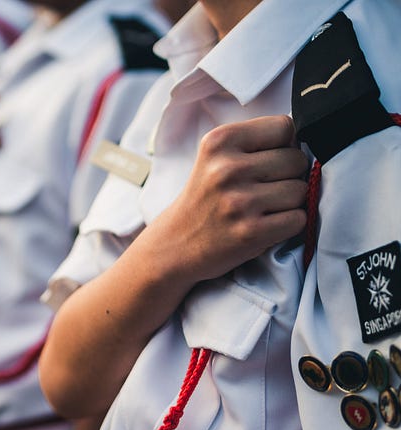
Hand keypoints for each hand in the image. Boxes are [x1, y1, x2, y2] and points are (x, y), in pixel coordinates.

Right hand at [155, 115, 307, 288]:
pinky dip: (288, 224)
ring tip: (262, 208)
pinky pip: (298, 219)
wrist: (175, 245)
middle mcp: (227, 169)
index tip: (265, 162)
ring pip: (301, 190)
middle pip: (296, 159)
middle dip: (288, 175)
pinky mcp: (251, 232)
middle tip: (261, 189)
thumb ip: (255, 142)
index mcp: (219, 141)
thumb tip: (311, 135)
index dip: (283, 145)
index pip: (285, 126)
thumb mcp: (216, 158)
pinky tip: (265, 225)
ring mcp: (239, 202)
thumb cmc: (205, 198)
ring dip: (290, 202)